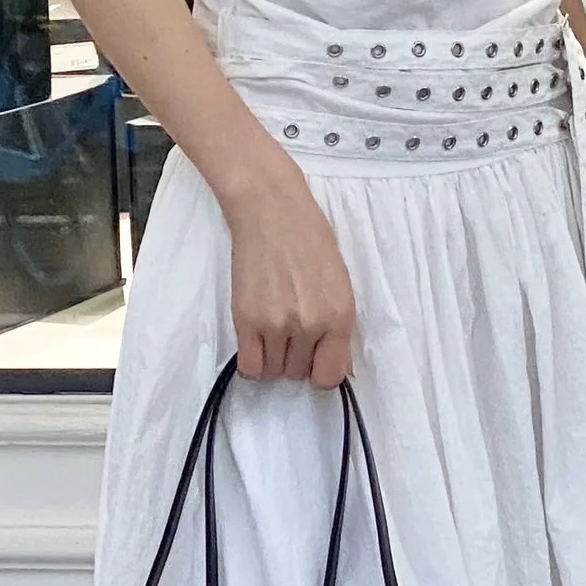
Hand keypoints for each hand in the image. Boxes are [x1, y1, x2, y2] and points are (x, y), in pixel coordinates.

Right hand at [221, 164, 356, 389]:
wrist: (271, 210)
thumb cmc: (310, 238)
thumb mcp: (339, 282)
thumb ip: (339, 326)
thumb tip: (339, 368)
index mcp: (340, 315)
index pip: (332, 375)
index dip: (322, 370)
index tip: (315, 359)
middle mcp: (310, 325)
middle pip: (301, 373)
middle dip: (297, 358)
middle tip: (291, 329)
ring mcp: (276, 325)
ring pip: (276, 372)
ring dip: (275, 358)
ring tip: (273, 328)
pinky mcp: (246, 320)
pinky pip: (251, 367)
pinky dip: (254, 361)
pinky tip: (256, 342)